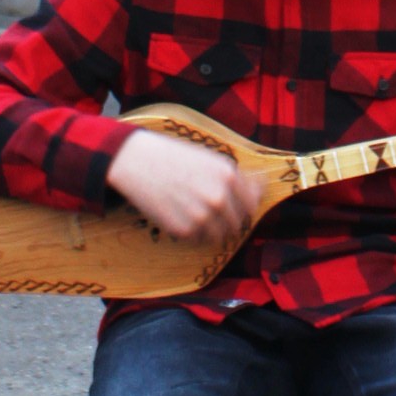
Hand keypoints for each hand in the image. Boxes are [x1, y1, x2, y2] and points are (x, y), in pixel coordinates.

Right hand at [106, 126, 258, 245]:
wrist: (136, 161)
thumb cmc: (172, 156)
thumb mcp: (209, 158)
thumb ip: (232, 177)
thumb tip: (259, 188)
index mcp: (229, 175)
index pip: (252, 203)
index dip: (246, 205)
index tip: (239, 205)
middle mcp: (219, 198)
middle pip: (238, 222)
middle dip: (228, 218)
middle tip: (209, 208)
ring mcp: (202, 217)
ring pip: (220, 235)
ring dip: (212, 228)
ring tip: (194, 212)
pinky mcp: (184, 230)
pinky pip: (198, 238)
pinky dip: (194, 231)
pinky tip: (181, 214)